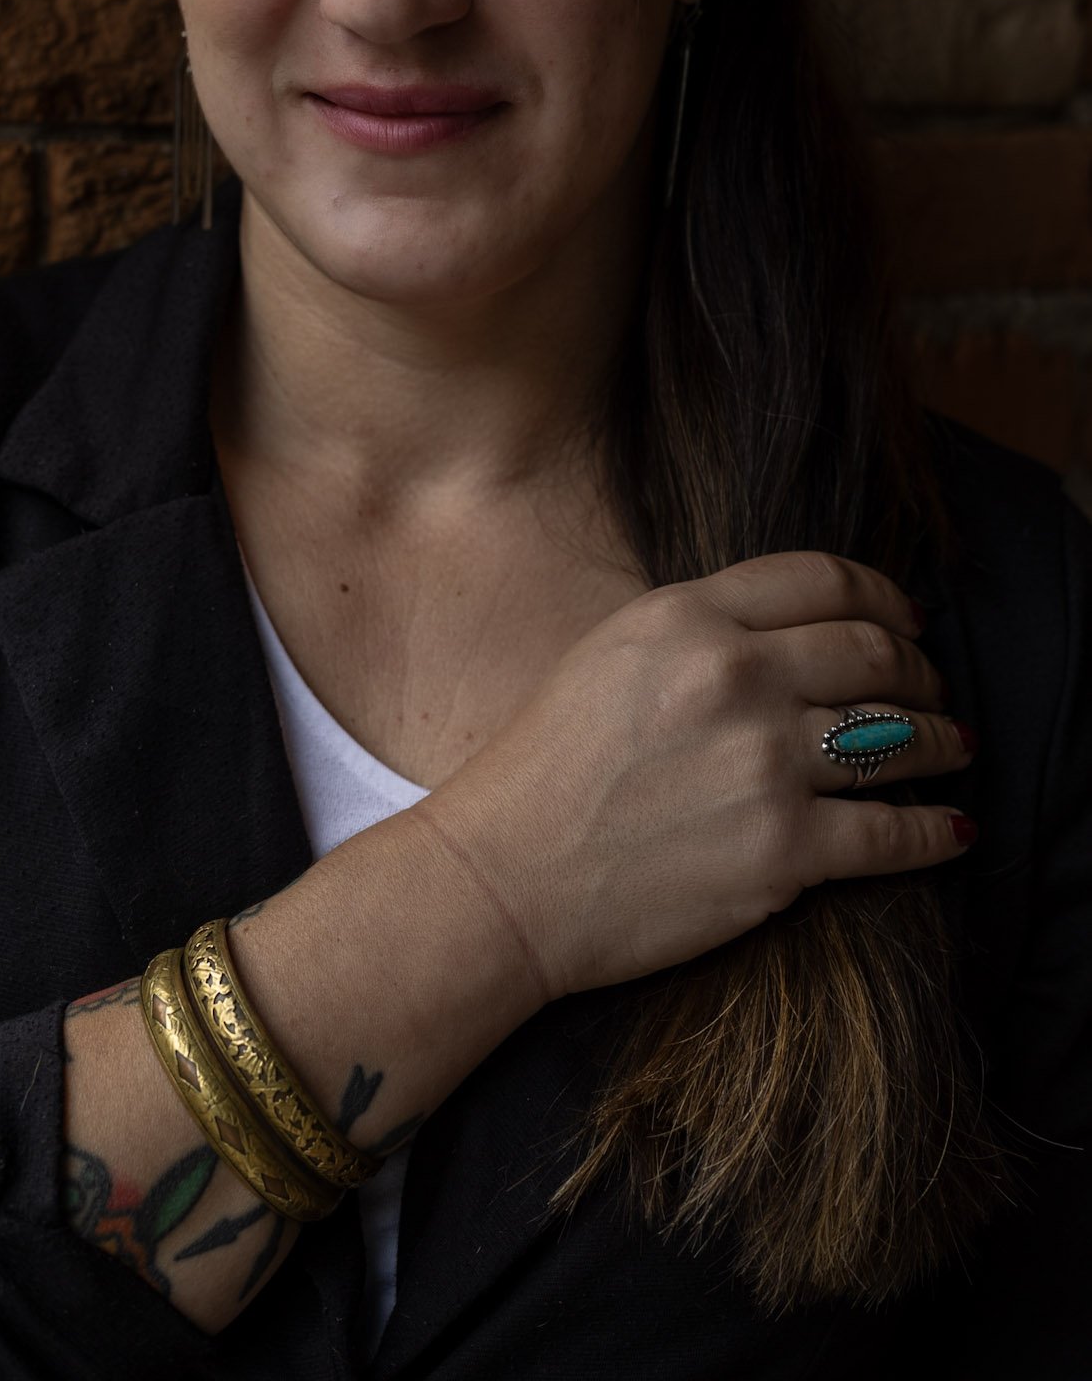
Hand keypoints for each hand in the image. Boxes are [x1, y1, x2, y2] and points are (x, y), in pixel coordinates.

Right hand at [414, 551, 972, 1000]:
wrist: (506, 876)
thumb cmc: (542, 768)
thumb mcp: (609, 654)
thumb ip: (696, 629)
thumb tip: (788, 633)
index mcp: (687, 618)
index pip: (823, 581)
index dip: (883, 596)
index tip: (905, 617)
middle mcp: (734, 677)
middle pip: (873, 653)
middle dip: (919, 670)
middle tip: (931, 687)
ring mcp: (764, 764)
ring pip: (897, 738)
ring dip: (939, 742)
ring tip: (951, 747)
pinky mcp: (783, 852)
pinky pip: (894, 834)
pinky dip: (935, 833)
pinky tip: (951, 829)